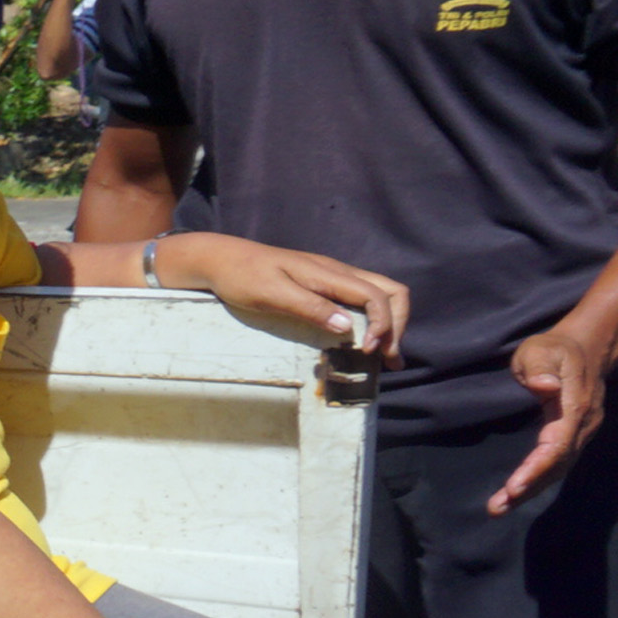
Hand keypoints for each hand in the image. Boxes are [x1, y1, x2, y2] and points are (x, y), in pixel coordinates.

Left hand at [158, 233, 409, 366]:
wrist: (220, 259)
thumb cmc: (241, 276)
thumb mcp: (272, 293)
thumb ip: (309, 307)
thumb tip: (346, 326)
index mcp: (329, 273)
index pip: (377, 295)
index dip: (384, 323)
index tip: (368, 350)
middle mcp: (337, 273)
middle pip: (390, 291)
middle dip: (397, 324)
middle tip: (388, 358)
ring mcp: (332, 278)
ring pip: (379, 295)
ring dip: (389, 324)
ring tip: (386, 357)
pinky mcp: (322, 286)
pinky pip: (360, 300)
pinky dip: (372, 321)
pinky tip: (365, 341)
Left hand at [491, 323, 609, 514]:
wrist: (588, 349)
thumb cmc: (556, 349)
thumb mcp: (542, 349)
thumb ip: (539, 365)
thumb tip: (545, 385)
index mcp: (574, 407)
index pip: (557, 445)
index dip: (536, 468)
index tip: (514, 486)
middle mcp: (582, 426)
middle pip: (557, 465)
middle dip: (528, 488)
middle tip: (497, 508)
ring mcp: (581, 433)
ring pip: (558, 469)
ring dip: (530, 490)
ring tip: (498, 509)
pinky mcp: (574, 437)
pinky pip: (558, 464)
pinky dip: (538, 481)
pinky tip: (516, 494)